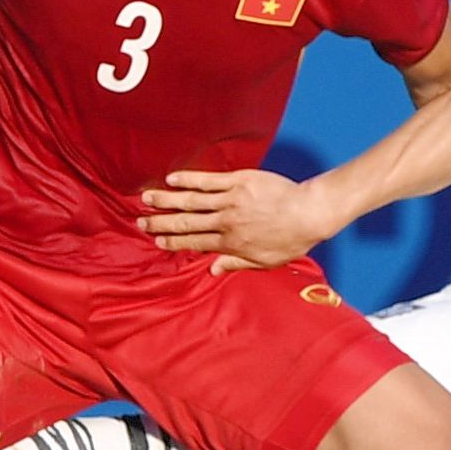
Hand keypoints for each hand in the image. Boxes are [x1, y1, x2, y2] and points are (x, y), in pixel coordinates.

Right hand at [140, 170, 340, 272]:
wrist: (309, 213)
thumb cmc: (291, 240)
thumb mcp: (265, 261)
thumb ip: (236, 264)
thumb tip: (213, 270)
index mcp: (230, 243)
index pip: (194, 242)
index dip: (172, 242)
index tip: (156, 241)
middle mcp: (225, 222)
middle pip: (186, 222)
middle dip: (161, 223)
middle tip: (141, 221)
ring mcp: (230, 200)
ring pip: (191, 200)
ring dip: (166, 200)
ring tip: (146, 198)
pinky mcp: (238, 181)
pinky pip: (208, 180)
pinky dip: (188, 179)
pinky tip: (172, 179)